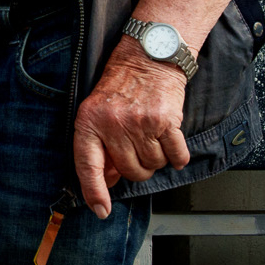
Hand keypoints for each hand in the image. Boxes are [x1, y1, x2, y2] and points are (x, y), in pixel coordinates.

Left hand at [73, 37, 188, 218]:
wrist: (148, 54)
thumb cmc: (122, 83)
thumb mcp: (98, 110)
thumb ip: (100, 145)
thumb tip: (106, 182)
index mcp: (89, 121)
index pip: (87, 165)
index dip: (93, 191)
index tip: (100, 210)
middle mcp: (112, 123)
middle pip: (130, 171)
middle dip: (137, 165)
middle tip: (138, 144)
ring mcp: (139, 123)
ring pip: (154, 166)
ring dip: (157, 157)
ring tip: (151, 132)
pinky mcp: (165, 122)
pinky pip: (176, 157)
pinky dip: (178, 154)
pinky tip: (171, 137)